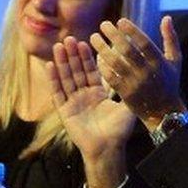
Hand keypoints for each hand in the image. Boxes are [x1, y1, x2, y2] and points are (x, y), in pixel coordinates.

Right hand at [48, 37, 135, 187]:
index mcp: (98, 93)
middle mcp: (85, 96)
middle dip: (73, 55)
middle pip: (77, 71)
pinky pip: (58, 93)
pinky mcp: (65, 111)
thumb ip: (127, 90)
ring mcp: (73, 102)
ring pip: (66, 78)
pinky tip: (50, 66)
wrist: (107, 149)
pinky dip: (54, 79)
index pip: (92, 70)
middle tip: (69, 38)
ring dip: (62, 62)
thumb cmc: (119, 131)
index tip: (86, 41)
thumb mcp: (126, 106)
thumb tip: (137, 72)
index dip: (88, 57)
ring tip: (59, 46)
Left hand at [89, 16, 184, 130]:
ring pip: (116, 63)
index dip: (132, 31)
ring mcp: (136, 84)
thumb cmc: (169, 82)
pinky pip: (111, 77)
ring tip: (94, 37)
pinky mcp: (126, 94)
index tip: (120, 21)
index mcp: (160, 62)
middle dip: (114, 36)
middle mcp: (147, 73)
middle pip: (127, 51)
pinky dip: (103, 66)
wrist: (164, 112)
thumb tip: (166, 17)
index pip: (145, 43)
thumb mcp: (175, 60)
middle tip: (103, 24)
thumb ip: (170, 38)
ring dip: (102, 49)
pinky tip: (96, 57)